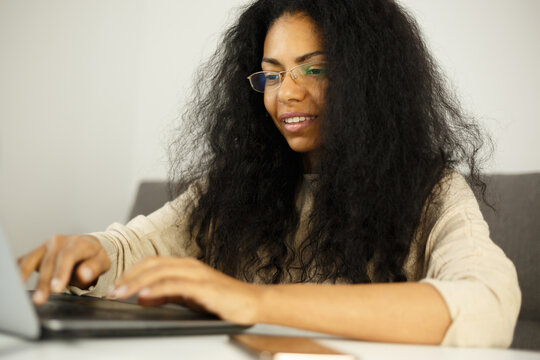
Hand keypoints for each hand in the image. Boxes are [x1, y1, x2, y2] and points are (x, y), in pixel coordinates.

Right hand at [18, 234, 110, 304]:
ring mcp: (46, 246)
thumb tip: (83, 274)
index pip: (68, 255)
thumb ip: (94, 268)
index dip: (61, 271)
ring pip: (33, 260)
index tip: (57, 287)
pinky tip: (16, 282)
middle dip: (44, 281)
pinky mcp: (37, 252)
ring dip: (26, 278)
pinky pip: (24, 260)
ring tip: (26, 293)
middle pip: (49, 261)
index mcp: (79, 243)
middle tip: (40, 299)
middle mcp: (60, 241)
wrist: (87, 246)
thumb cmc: (94, 256)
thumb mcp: (103, 262)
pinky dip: (18, 271)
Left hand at [108, 257, 260, 324]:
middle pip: (152, 264)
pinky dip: (159, 289)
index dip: (131, 273)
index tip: (115, 287)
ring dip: (137, 282)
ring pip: (161, 272)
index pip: (151, 263)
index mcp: (185, 266)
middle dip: (129, 277)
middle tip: (112, 291)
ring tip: (121, 294)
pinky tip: (145, 296)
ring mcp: (198, 274)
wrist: (252, 304)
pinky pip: (177, 285)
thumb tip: (143, 298)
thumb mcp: (188, 298)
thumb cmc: (223, 300)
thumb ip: (166, 296)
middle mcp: (189, 266)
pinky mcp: (205, 287)